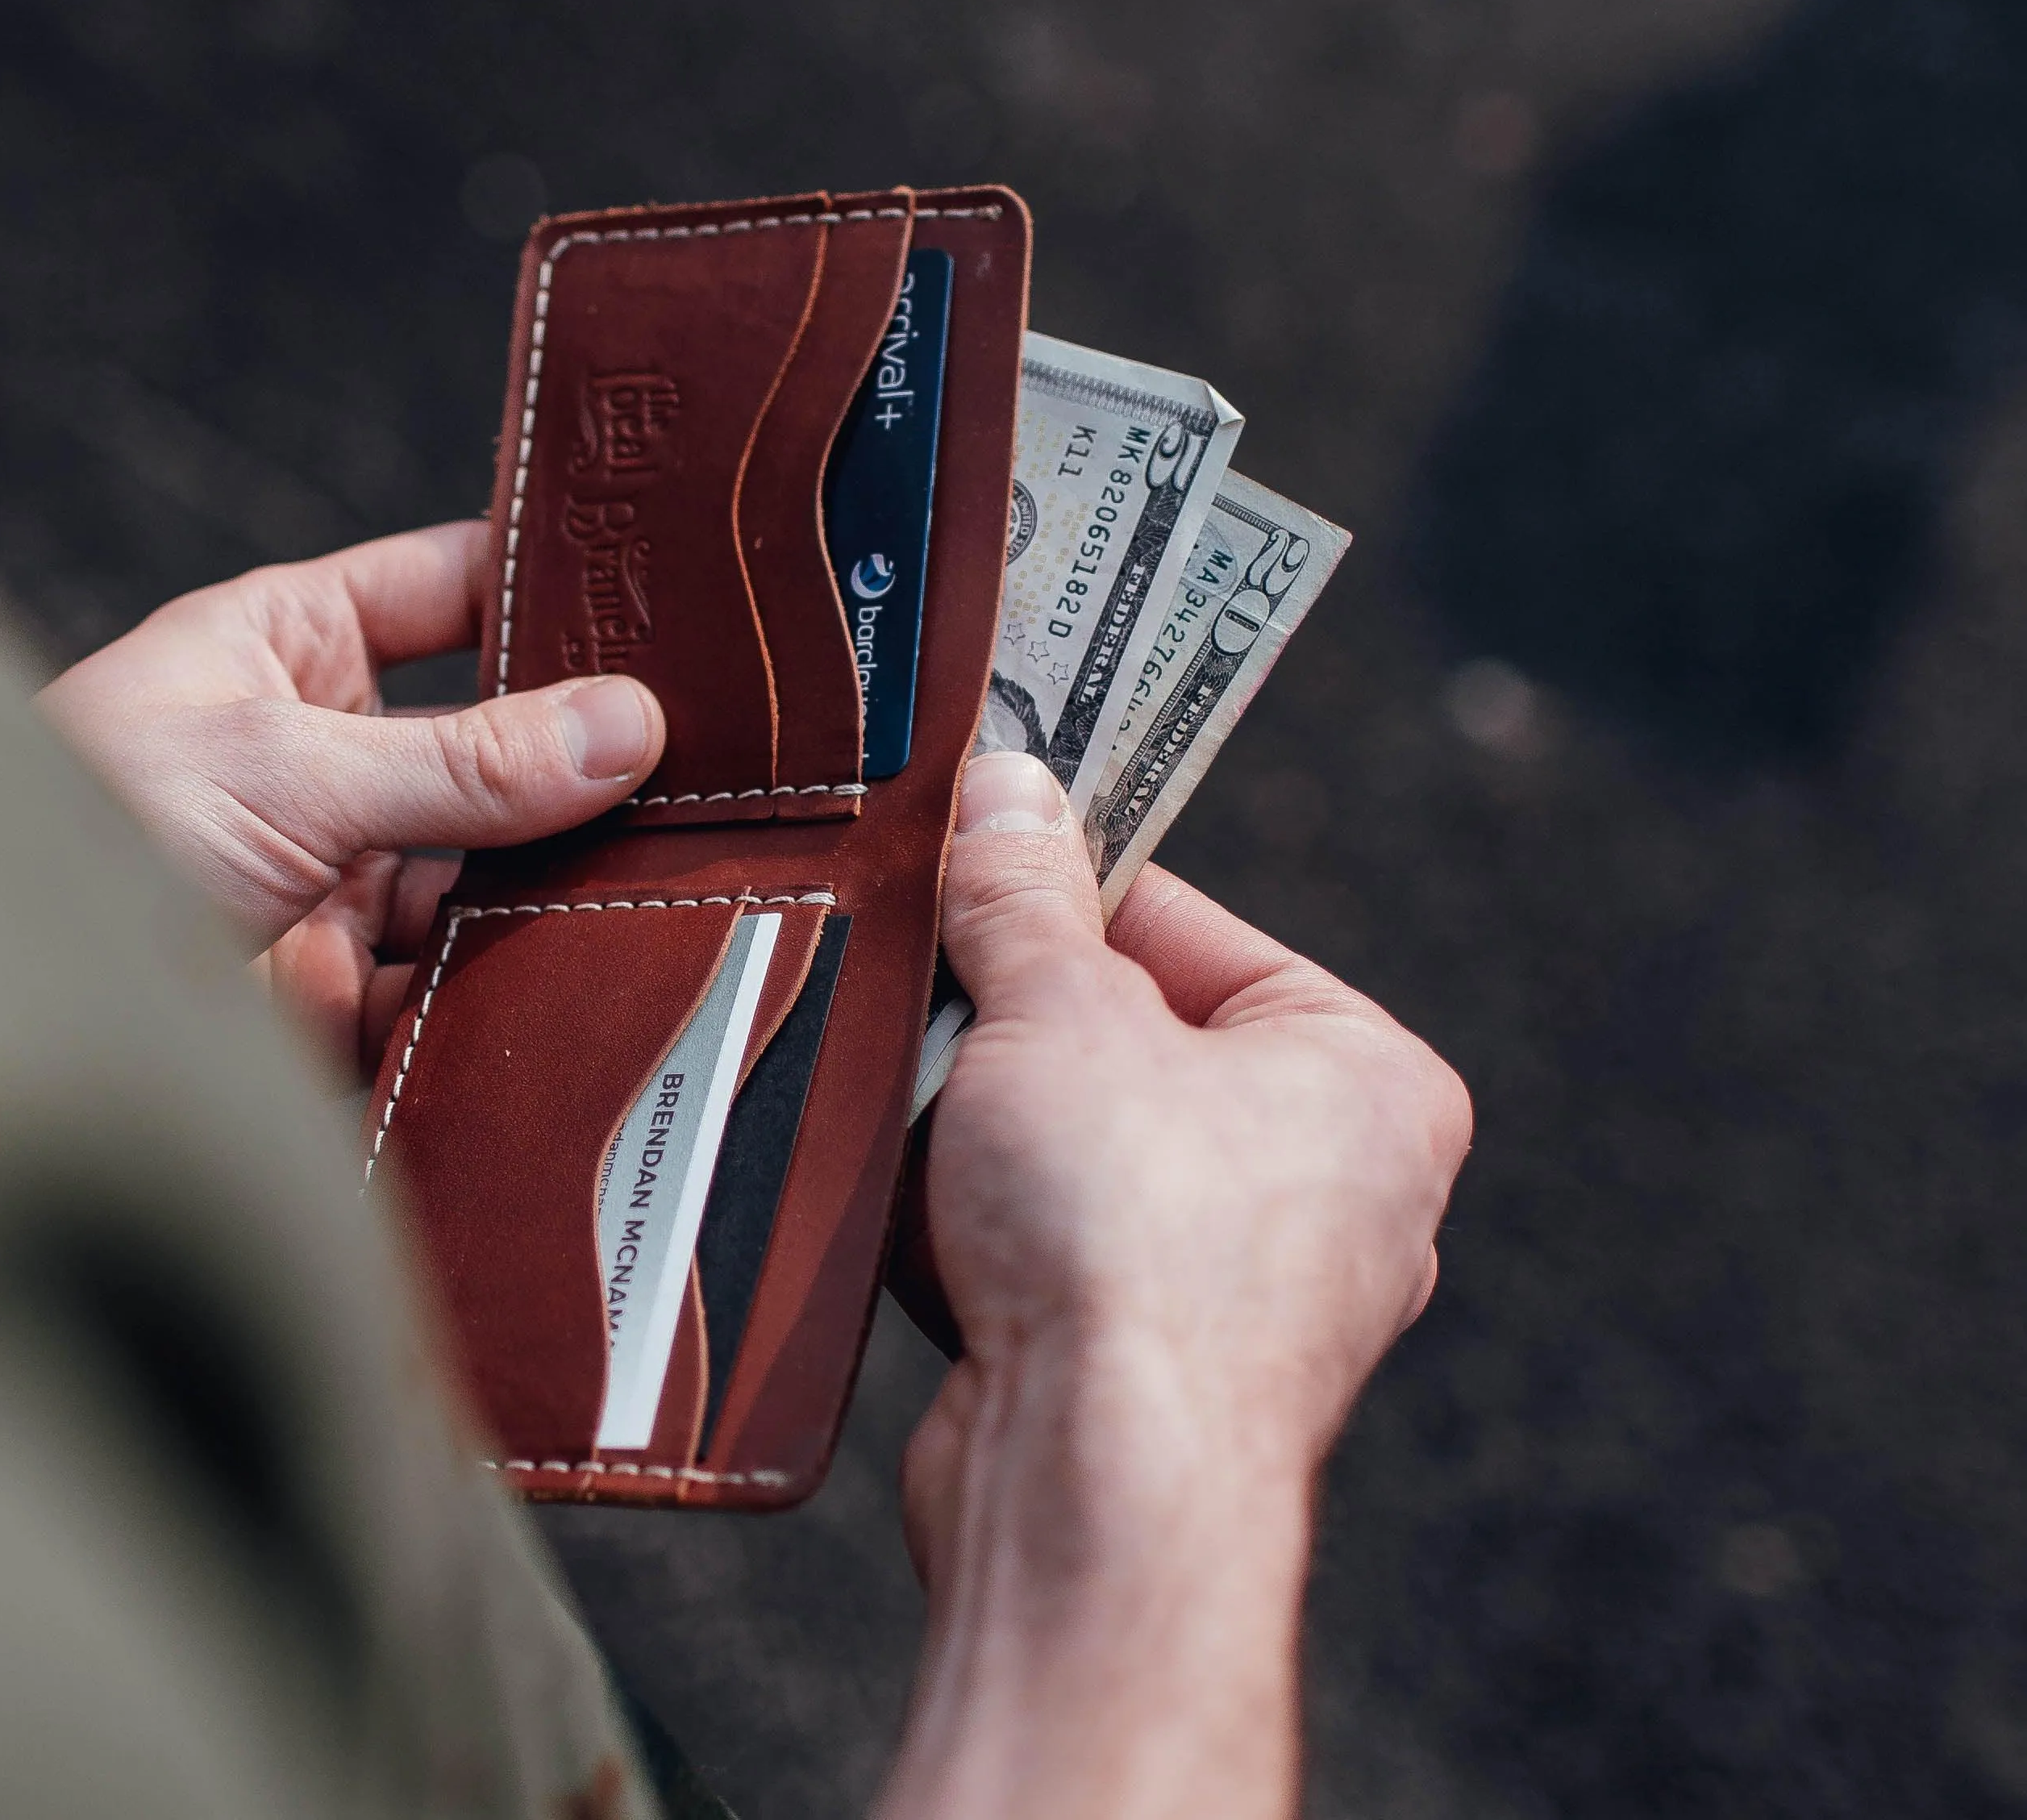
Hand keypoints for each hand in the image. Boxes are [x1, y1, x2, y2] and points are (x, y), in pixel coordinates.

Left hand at [36, 522, 663, 1075]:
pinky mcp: (355, 991)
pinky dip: (518, 982)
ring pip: (496, 866)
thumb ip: (463, 760)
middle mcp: (326, 757)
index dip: (546, 590)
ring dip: (560, 877)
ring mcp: (345, 877)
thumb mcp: (281, 766)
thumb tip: (624, 726)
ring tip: (667, 870)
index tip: (661, 598)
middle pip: (496, 741)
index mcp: (289, 649)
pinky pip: (467, 977)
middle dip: (583, 758)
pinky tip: (586, 968)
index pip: (450, 589)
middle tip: (699, 757)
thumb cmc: (73, 831)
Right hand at [879, 752, 1468, 1819]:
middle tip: (930, 973)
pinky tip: (920, 1201)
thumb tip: (1008, 789)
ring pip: (1078, 1146)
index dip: (1078, 889)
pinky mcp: (1151, 1367)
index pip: (1201, 932)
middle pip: (1132, 1039)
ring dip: (981, 1118)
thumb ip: (1026, 893)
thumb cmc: (1133, 1245)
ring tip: (919, 1094)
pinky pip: (1049, 1245)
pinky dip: (976, 1218)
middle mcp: (1331, 1188)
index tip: (983, 858)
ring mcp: (1245, 1288)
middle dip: (1016, 1016)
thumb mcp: (1058, 1013)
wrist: (1096, 1496)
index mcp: (1365, 1080)